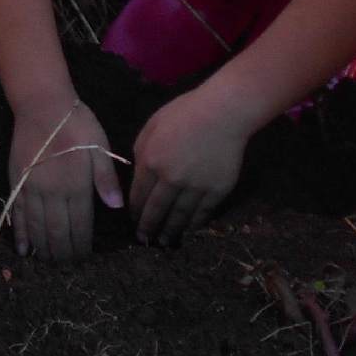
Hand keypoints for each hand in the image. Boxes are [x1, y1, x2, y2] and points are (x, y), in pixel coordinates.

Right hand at [6, 98, 124, 263]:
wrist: (41, 105)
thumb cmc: (76, 123)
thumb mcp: (100, 146)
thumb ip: (106, 178)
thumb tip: (116, 207)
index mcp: (76, 186)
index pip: (79, 226)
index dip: (82, 247)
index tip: (85, 261)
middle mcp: (52, 192)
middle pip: (57, 232)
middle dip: (63, 255)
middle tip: (68, 269)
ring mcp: (31, 189)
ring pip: (37, 228)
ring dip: (44, 249)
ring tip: (49, 264)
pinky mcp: (17, 182)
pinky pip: (18, 214)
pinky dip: (21, 234)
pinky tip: (25, 249)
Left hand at [129, 87, 253, 245]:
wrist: (223, 112)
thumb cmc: (185, 112)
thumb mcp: (153, 125)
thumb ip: (142, 150)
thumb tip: (139, 172)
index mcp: (151, 160)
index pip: (139, 193)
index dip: (135, 210)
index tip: (132, 220)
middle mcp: (171, 178)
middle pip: (156, 209)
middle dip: (148, 226)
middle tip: (143, 239)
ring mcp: (195, 186)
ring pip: (178, 216)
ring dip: (169, 231)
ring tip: (164, 242)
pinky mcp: (216, 190)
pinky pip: (202, 213)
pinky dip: (193, 226)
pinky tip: (187, 234)